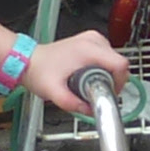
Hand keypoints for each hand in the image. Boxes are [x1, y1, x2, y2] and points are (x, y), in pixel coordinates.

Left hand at [22, 29, 136, 117]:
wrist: (29, 60)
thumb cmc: (39, 70)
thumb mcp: (54, 92)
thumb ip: (72, 104)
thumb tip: (90, 111)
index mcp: (88, 49)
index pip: (120, 64)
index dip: (119, 83)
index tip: (109, 93)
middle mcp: (93, 40)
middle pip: (119, 64)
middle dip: (111, 82)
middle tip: (95, 92)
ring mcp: (92, 40)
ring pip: (114, 61)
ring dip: (107, 76)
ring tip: (89, 84)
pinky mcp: (90, 43)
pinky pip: (107, 58)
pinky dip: (102, 70)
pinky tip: (89, 76)